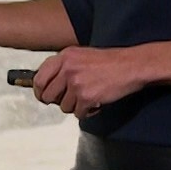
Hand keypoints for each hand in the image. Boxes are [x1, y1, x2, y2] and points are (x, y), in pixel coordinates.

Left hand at [32, 46, 147, 116]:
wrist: (131, 65)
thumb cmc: (109, 61)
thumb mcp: (80, 55)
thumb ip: (63, 67)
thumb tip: (49, 84)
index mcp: (64, 57)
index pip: (39, 78)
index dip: (39, 91)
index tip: (43, 96)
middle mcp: (67, 69)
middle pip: (48, 95)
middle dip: (57, 101)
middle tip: (69, 100)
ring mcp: (76, 83)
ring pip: (63, 107)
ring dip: (74, 106)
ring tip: (87, 98)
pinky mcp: (87, 97)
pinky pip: (78, 113)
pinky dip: (86, 112)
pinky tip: (94, 104)